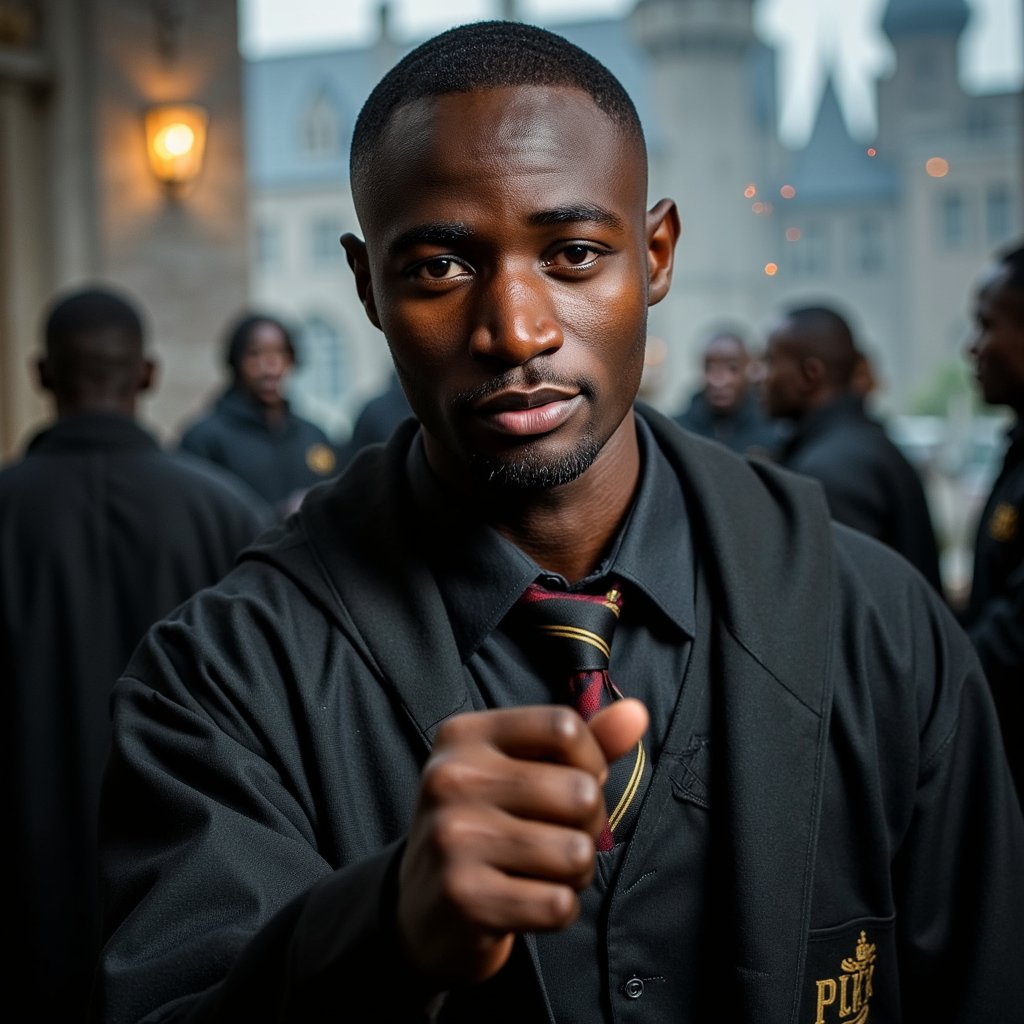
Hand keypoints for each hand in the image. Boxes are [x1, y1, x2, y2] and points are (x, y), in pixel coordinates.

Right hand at [396, 699, 647, 988]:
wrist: (419, 911)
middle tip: (557, 836)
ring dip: (575, 873)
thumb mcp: (517, 770)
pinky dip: (557, 909)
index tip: (575, 781)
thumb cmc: (483, 828)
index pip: (563, 726)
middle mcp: (451, 778)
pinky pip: (558, 904)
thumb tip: (636, 712)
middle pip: (580, 792)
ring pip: (576, 852)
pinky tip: (527, 901)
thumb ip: (580, 743)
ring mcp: (453, 838)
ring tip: (543, 871)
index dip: (591, 760)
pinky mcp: (464, 897)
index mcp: (463, 736)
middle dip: (588, 825)